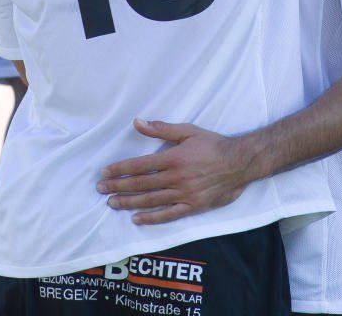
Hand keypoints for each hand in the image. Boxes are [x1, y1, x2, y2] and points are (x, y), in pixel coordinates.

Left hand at [96, 119, 253, 224]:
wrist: (240, 163)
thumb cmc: (213, 144)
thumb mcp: (188, 131)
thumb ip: (162, 129)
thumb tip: (138, 122)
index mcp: (174, 158)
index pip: (140, 166)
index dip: (120, 170)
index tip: (105, 173)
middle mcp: (176, 178)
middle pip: (141, 184)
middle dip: (119, 187)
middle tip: (101, 190)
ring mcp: (185, 194)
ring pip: (151, 200)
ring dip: (129, 203)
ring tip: (112, 204)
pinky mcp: (193, 207)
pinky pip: (169, 215)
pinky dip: (152, 218)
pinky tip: (137, 219)